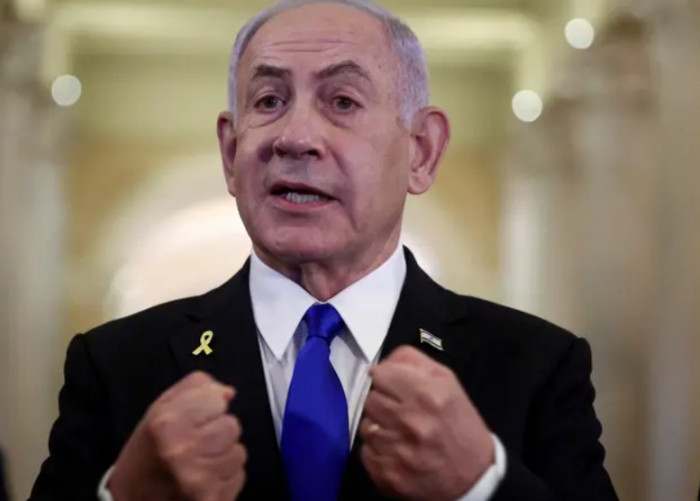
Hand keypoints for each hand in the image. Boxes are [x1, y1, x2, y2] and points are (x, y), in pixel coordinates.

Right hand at [109, 371, 246, 500]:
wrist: (131, 500)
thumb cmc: (147, 452)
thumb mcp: (158, 410)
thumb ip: (194, 388)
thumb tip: (228, 392)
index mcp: (166, 424)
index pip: (216, 398)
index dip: (207, 407)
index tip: (192, 419)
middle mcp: (181, 451)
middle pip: (231, 426)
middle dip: (217, 432)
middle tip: (194, 445)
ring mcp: (198, 480)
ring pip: (239, 452)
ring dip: (223, 456)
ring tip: (198, 463)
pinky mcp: (212, 499)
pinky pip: (238, 476)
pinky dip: (225, 477)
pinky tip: (203, 480)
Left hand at [359, 346, 493, 500]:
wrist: (475, 477)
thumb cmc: (459, 424)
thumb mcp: (447, 382)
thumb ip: (412, 362)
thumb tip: (380, 364)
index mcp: (427, 394)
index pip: (380, 374)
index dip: (386, 378)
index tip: (392, 385)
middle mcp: (410, 421)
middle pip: (370, 399)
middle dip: (382, 402)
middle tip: (399, 411)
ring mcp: (397, 450)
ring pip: (365, 425)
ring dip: (379, 426)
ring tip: (399, 432)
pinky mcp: (387, 474)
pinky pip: (366, 451)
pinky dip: (377, 450)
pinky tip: (397, 451)